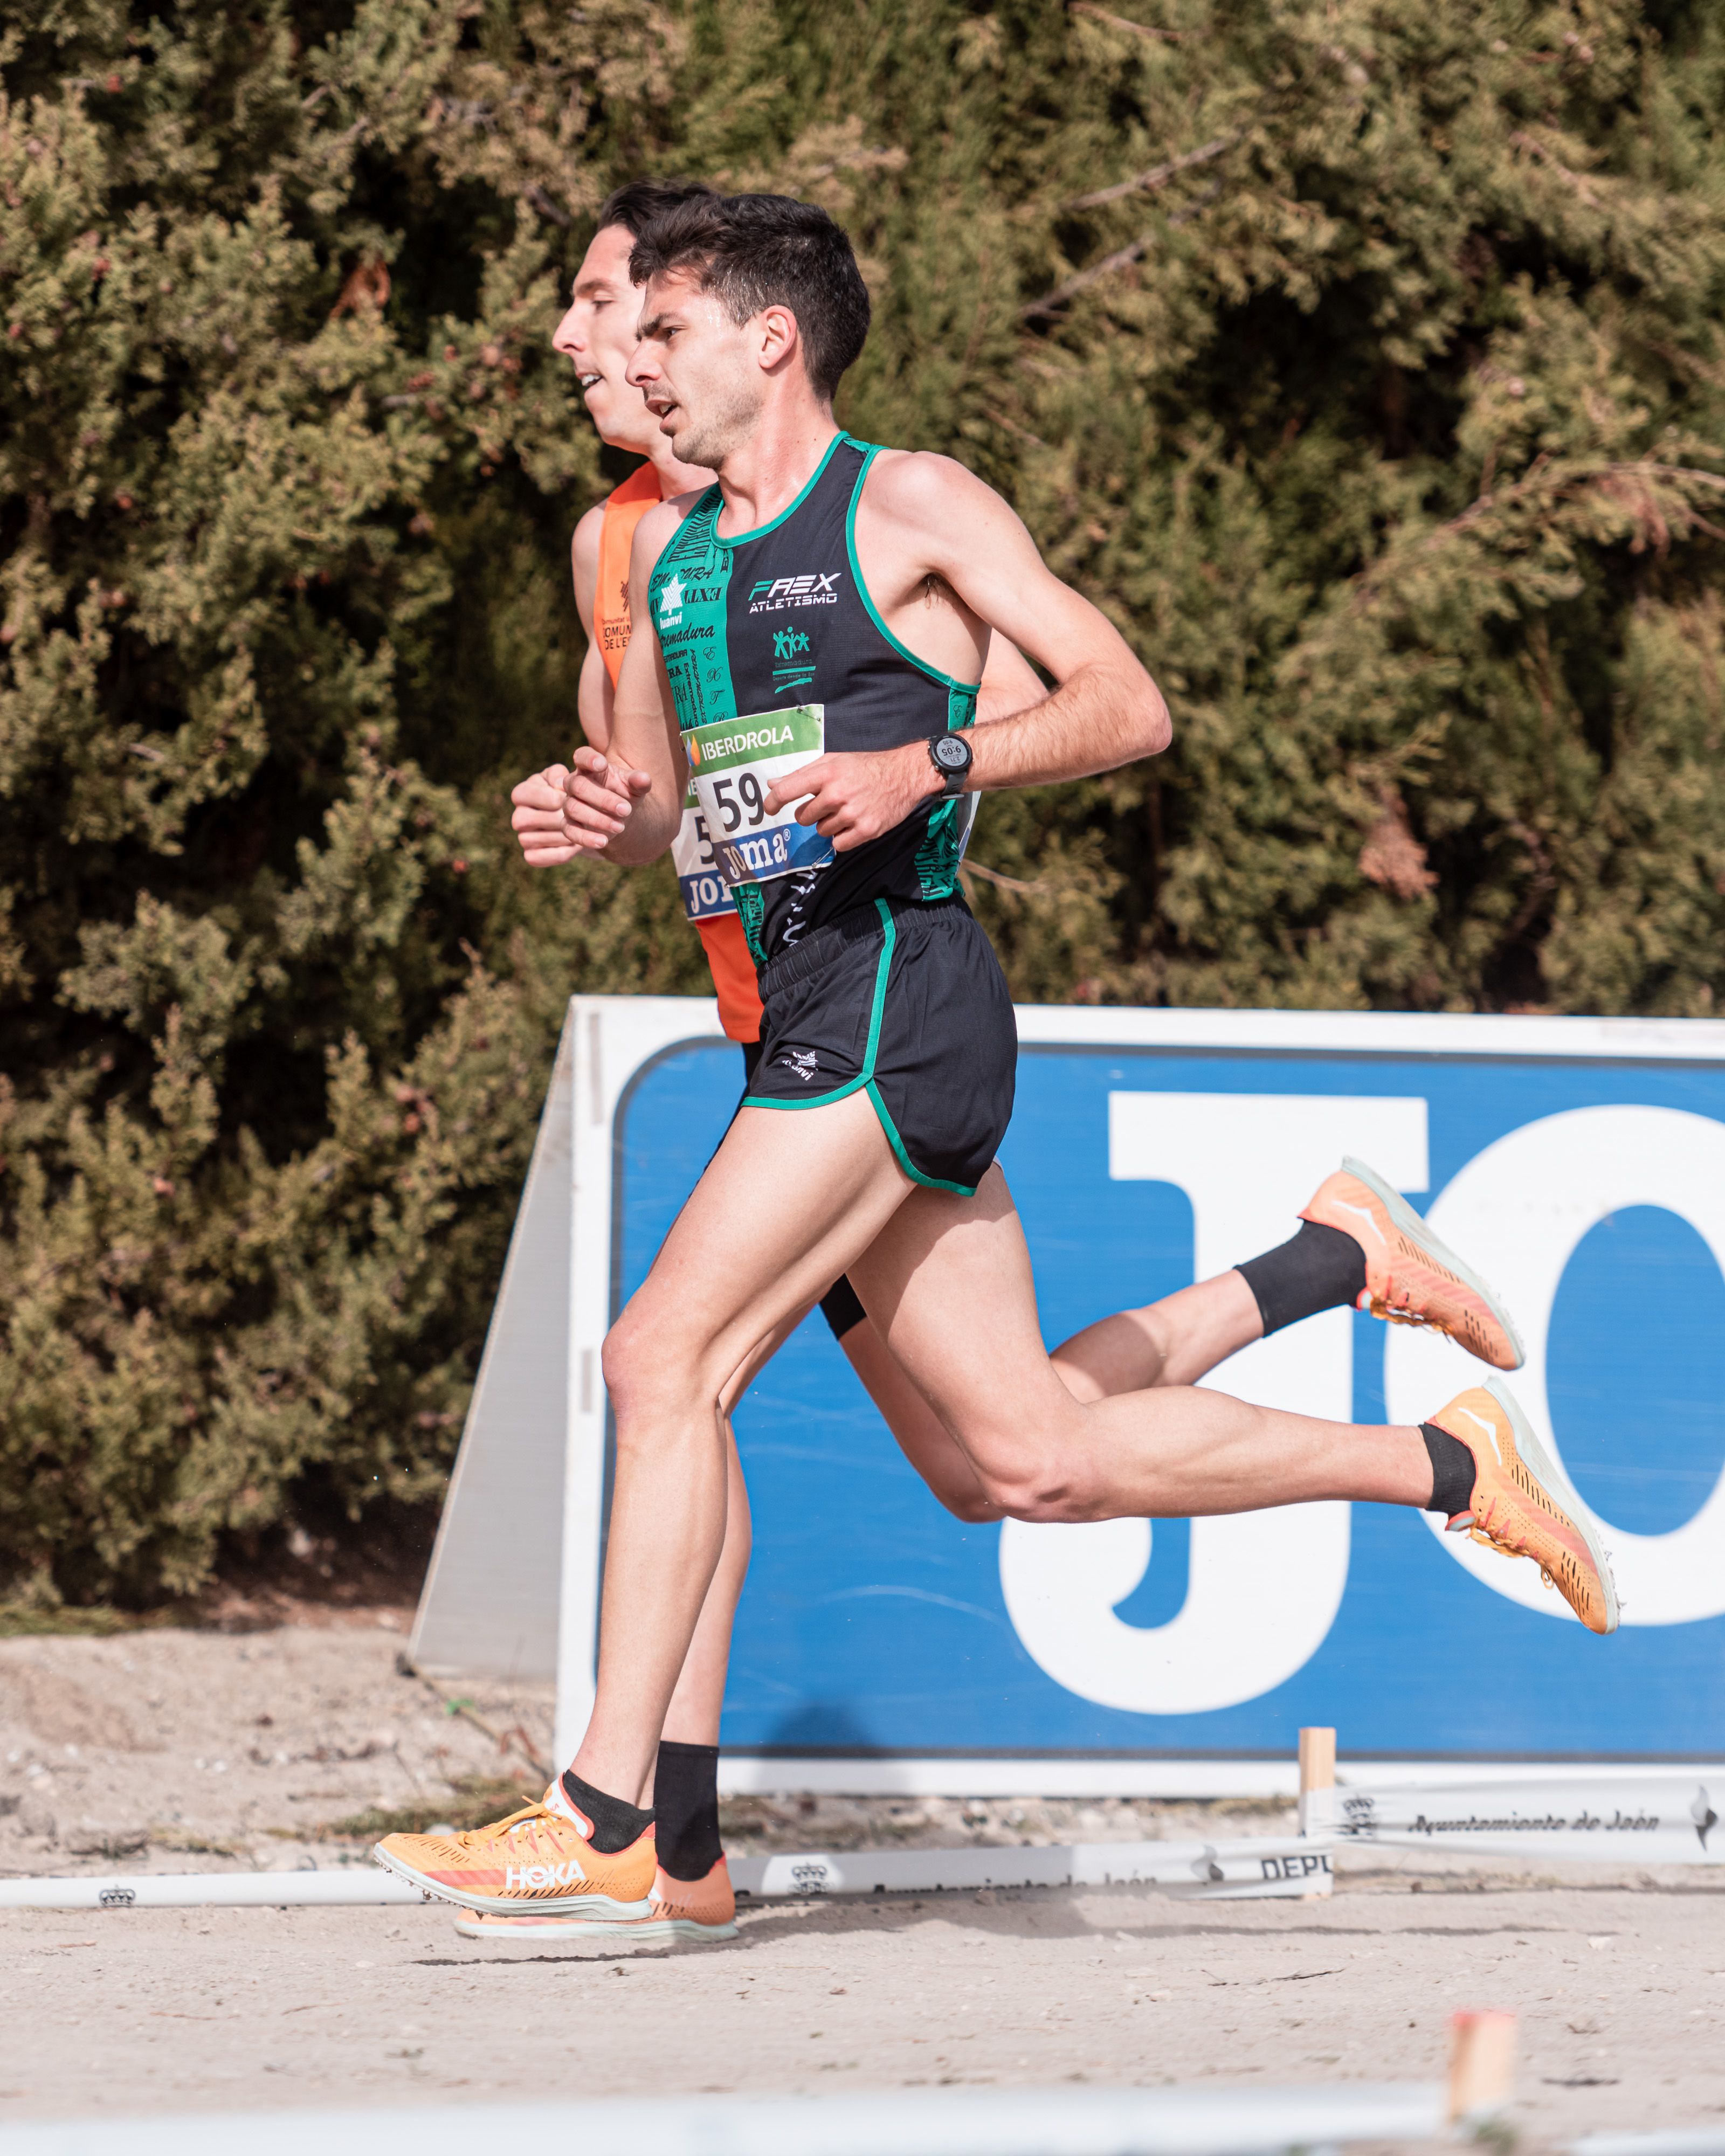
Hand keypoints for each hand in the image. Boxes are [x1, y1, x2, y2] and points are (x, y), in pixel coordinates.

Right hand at [510, 765, 582, 866]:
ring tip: (584, 830)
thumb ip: (560, 773)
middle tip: (579, 817)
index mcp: (522, 793)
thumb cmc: (570, 791)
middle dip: (556, 817)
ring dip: (564, 835)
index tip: (565, 797)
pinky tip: (578, 845)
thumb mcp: (566, 777)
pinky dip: (564, 852)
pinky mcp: (532, 856)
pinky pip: (544, 858)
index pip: (523, 794)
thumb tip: (559, 783)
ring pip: (538, 839)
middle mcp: (518, 817)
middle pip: (527, 819)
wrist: (583, 816)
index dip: (545, 797)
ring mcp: (524, 838)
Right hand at [558, 744, 653, 854]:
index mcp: (589, 767)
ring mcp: (569, 804)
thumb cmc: (625, 794)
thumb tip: (643, 779)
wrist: (621, 817)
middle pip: (579, 786)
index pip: (582, 756)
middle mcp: (575, 783)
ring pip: (574, 808)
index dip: (588, 758)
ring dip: (598, 819)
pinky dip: (586, 838)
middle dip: (603, 798)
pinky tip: (603, 842)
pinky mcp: (569, 824)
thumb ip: (639, 781)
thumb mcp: (636, 787)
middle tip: (627, 810)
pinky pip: (570, 831)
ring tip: (621, 827)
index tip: (602, 763)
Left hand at [763, 743, 941, 851]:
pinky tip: (855, 823)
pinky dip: (843, 837)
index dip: (773, 802)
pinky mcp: (866, 830)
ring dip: (830, 824)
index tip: (769, 809)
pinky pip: (838, 844)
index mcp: (826, 773)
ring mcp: (851, 813)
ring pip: (821, 831)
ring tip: (848, 809)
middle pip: (803, 817)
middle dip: (812, 813)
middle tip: (830, 803)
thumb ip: (801, 775)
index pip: (788, 791)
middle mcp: (836, 794)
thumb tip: (772, 785)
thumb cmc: (865, 767)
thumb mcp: (833, 762)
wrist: (903, 775)